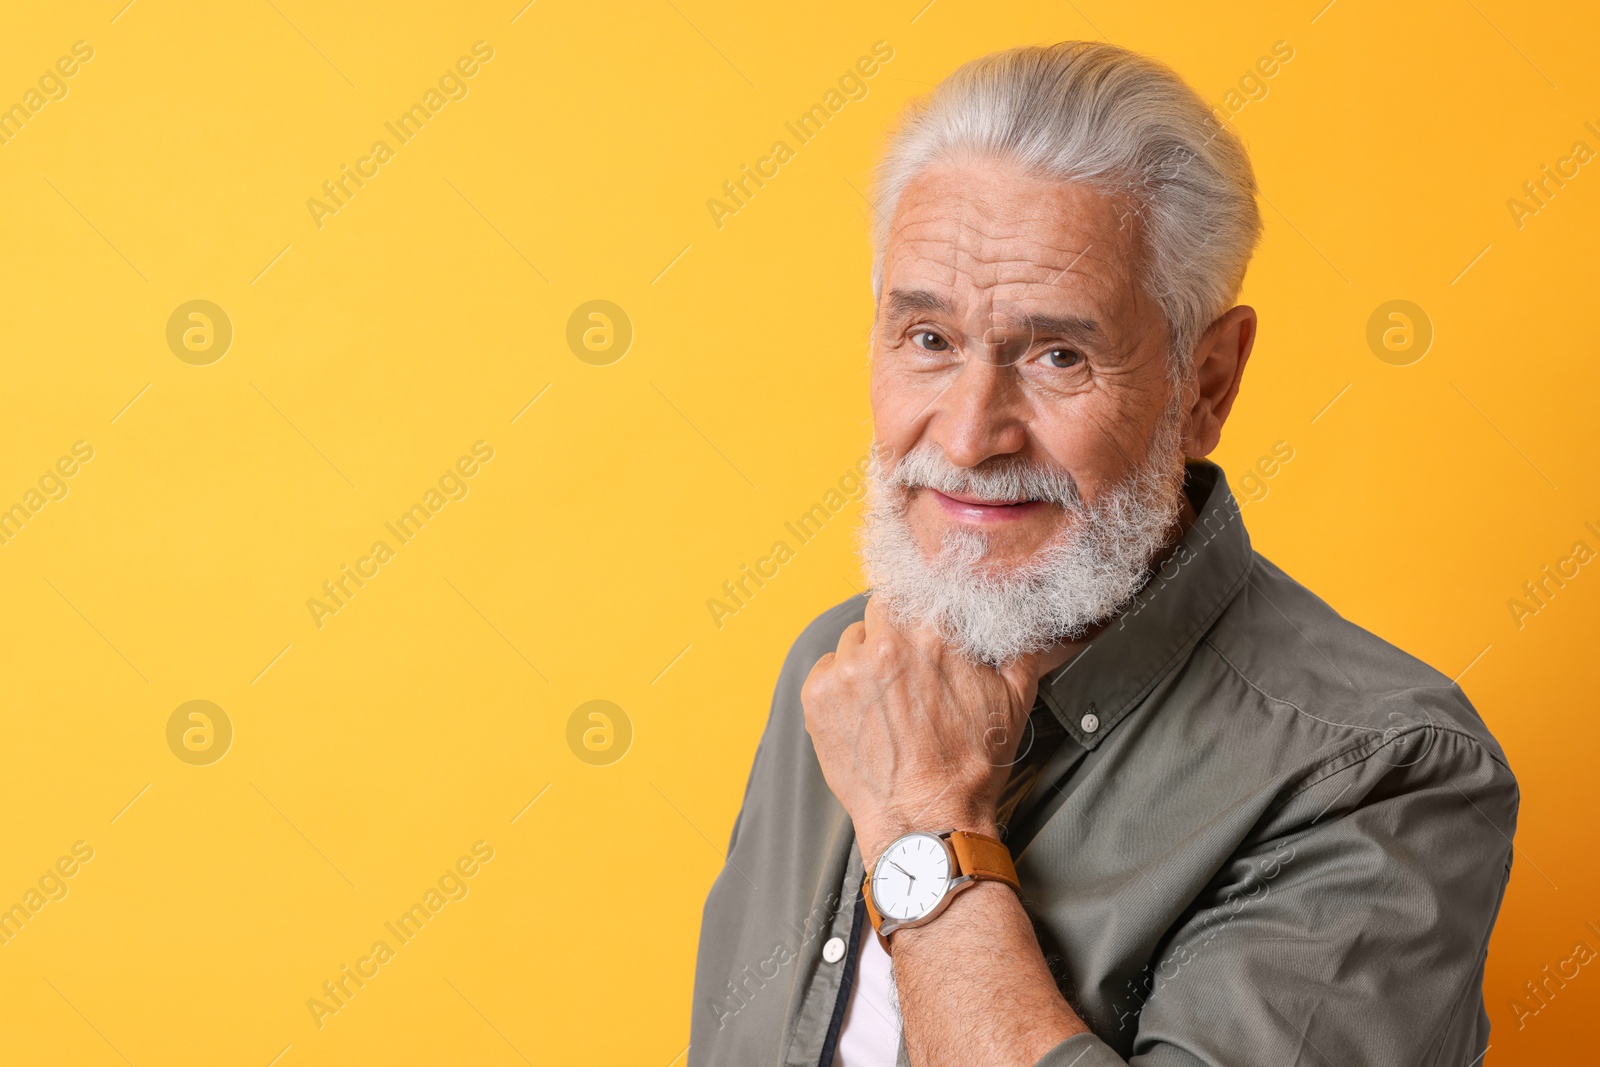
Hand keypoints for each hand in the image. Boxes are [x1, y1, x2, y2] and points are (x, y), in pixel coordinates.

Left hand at [800, 597, 1041, 867]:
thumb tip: (1019, 612)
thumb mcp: (1015, 697)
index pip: (919, 588)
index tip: (924, 625)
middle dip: (895, 628)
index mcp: (935, 632)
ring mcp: (848, 670)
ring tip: (887, 696)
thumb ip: (1018, 643)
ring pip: (853, 638)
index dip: (923, 607)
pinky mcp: (819, 696)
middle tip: (907, 665)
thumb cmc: (971, 764)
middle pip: (882, 607)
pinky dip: (841, 683)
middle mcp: (887, 643)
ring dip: (867, 656)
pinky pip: (827, 668)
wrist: (927, 820)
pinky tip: (864, 712)